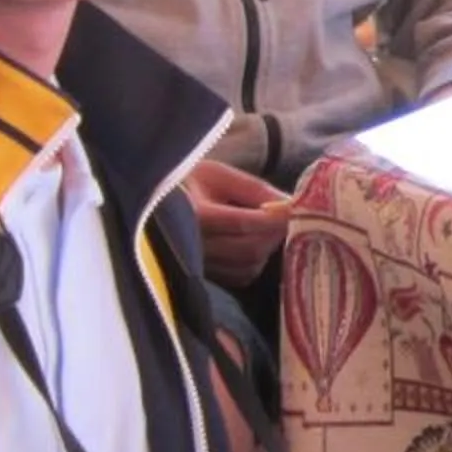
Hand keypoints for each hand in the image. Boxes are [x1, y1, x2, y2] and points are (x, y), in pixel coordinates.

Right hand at [188, 160, 294, 286]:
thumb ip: (255, 189)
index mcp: (197, 215)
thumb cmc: (190, 183)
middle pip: (250, 248)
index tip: (296, 208)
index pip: (244, 222)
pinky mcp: (205, 276)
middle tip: (289, 217)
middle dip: (275, 234)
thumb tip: (290, 204)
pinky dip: (256, 262)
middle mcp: (194, 244)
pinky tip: (254, 243)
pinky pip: (241, 276)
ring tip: (269, 227)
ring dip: (267, 248)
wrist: (156, 204)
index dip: (275, 218)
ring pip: (248, 265)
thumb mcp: (219, 175)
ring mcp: (198, 264)